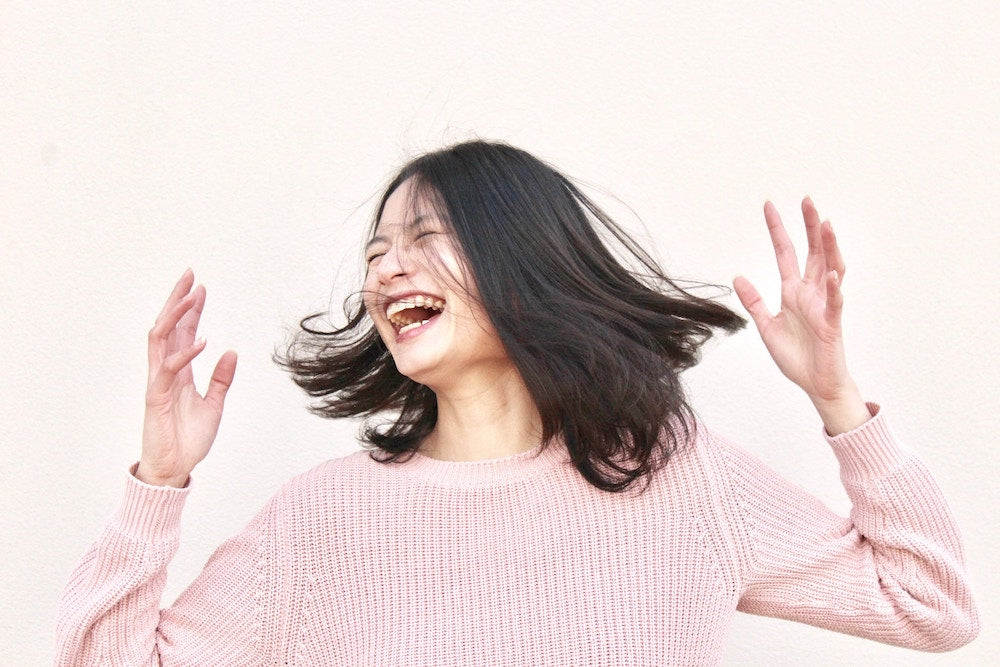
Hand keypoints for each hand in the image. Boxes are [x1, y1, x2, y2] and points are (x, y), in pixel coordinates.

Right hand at [136, 269, 236, 486]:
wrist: (175, 468)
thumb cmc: (189, 439)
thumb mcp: (215, 404)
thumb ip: (221, 379)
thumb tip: (232, 352)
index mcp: (179, 371)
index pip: (183, 332)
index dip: (191, 309)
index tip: (201, 287)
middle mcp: (166, 371)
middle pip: (167, 327)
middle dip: (177, 300)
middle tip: (190, 275)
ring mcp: (158, 382)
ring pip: (160, 339)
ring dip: (176, 316)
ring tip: (191, 297)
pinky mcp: (156, 397)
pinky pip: (168, 369)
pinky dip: (185, 354)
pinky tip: (202, 341)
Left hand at [733, 198, 869, 434]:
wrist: (815, 384)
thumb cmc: (796, 357)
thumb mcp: (766, 326)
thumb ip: (754, 302)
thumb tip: (737, 277)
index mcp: (793, 292)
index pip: (785, 254)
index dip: (778, 231)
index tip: (769, 206)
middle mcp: (810, 293)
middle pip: (813, 252)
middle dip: (809, 227)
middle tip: (806, 200)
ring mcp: (824, 306)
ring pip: (830, 268)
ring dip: (829, 247)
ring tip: (825, 224)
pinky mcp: (832, 323)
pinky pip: (835, 302)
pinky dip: (833, 287)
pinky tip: (831, 273)